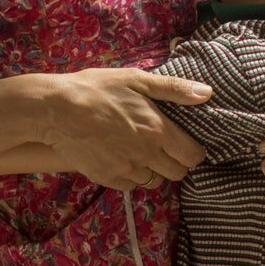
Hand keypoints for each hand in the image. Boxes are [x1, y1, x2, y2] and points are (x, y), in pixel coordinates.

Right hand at [46, 68, 212, 191]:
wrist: (57, 109)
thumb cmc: (98, 88)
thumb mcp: (136, 79)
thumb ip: (174, 89)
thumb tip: (207, 94)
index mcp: (158, 129)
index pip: (193, 156)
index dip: (192, 151)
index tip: (183, 142)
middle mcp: (146, 154)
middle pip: (177, 173)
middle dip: (175, 162)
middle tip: (162, 146)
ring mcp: (126, 169)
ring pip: (153, 181)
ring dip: (152, 169)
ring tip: (138, 150)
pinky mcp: (108, 179)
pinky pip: (130, 186)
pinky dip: (130, 175)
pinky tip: (120, 156)